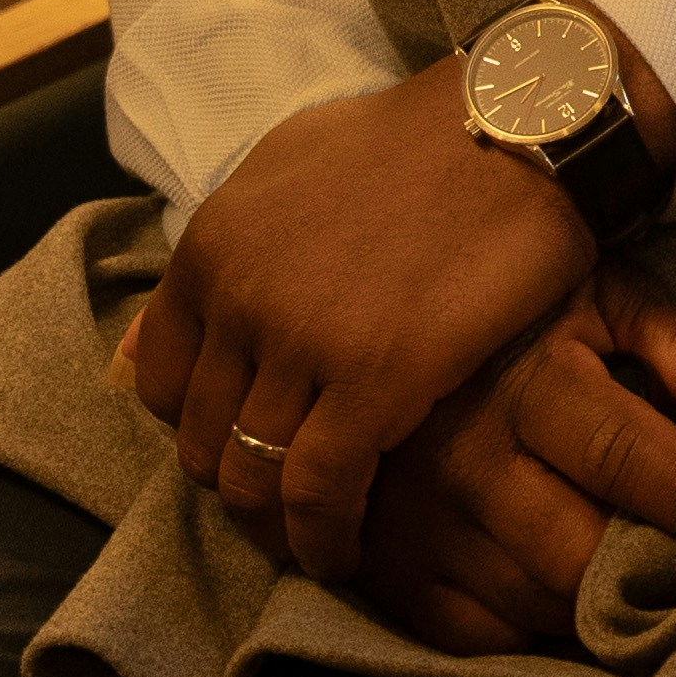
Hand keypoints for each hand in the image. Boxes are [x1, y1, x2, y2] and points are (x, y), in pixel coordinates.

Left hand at [128, 44, 675, 590]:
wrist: (520, 123)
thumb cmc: (420, 139)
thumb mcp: (291, 164)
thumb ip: (233, 239)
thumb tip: (190, 294)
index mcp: (212, 245)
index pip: (155, 378)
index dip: (197, 424)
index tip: (242, 441)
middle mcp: (239, 296)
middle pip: (200, 438)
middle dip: (237, 482)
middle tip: (284, 506)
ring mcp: (302, 340)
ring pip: (251, 475)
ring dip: (276, 525)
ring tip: (313, 542)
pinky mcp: (376, 378)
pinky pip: (321, 491)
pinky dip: (325, 538)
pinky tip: (346, 553)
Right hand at [350, 262, 675, 662]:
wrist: (361, 310)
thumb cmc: (512, 307)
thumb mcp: (600, 297)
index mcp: (529, 382)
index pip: (633, 459)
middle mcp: (466, 456)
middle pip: (581, 553)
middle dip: (657, 574)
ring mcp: (416, 518)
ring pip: (532, 603)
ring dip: (602, 609)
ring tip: (654, 591)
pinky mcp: (382, 563)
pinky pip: (470, 635)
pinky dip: (530, 631)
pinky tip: (569, 604)